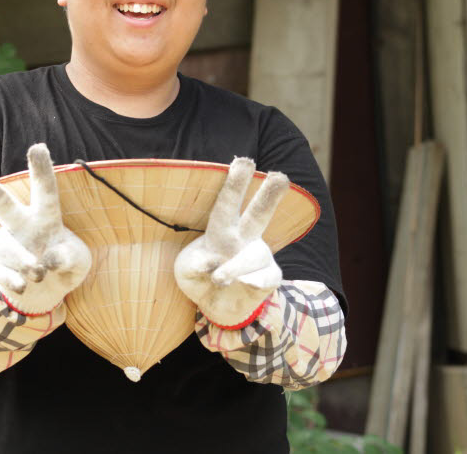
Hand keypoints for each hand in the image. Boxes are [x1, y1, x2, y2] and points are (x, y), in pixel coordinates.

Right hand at [0, 143, 91, 314]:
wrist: (41, 294)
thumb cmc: (63, 266)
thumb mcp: (79, 262)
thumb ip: (71, 257)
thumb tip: (48, 259)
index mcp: (45, 217)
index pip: (45, 191)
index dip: (42, 170)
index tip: (38, 147)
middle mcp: (20, 226)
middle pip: (3, 205)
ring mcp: (3, 245)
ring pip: (9, 249)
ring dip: (27, 263)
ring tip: (39, 273)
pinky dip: (13, 280)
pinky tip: (23, 284)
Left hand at [174, 157, 288, 327]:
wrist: (218, 306)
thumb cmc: (200, 277)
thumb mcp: (186, 270)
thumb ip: (194, 266)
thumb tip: (212, 264)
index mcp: (222, 229)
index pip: (228, 203)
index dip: (235, 183)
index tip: (244, 161)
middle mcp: (244, 238)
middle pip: (259, 213)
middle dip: (269, 195)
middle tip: (280, 176)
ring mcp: (258, 257)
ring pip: (255, 256)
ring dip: (235, 267)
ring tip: (219, 279)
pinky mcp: (267, 278)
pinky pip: (264, 278)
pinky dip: (252, 282)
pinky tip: (246, 284)